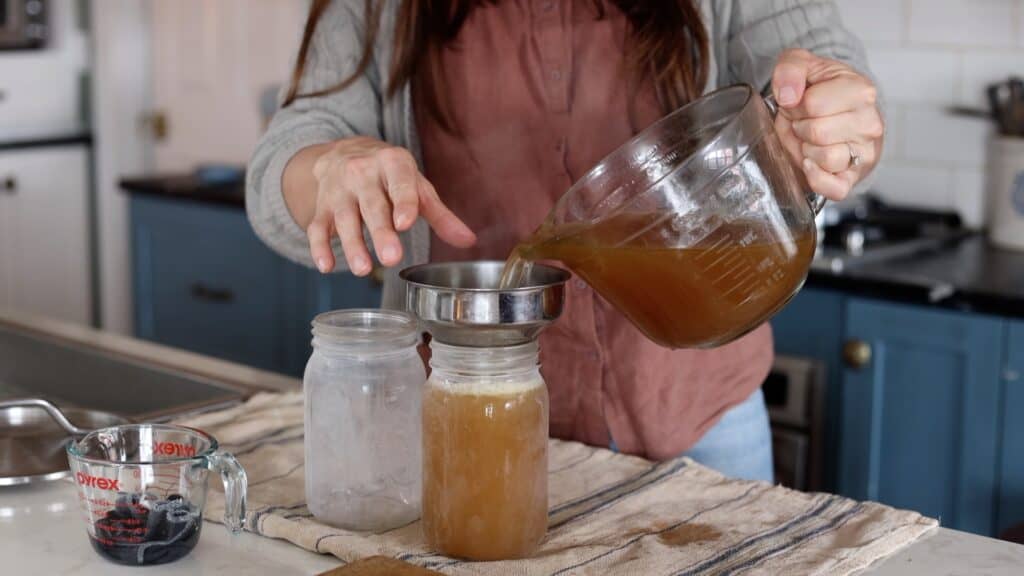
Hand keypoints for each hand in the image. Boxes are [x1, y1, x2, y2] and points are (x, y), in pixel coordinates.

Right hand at [307, 137, 475, 274]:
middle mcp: (363, 173)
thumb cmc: (390, 176)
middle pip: (372, 205)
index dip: (403, 202)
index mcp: (393, 163)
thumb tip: (468, 241)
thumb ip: (440, 215)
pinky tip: (326, 267)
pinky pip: (317, 226)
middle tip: (392, 258)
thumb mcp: (417, 186)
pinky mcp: (321, 206)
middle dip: (381, 232)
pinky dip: (319, 247)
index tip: (406, 223)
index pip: (400, 183)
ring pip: (344, 218)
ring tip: (363, 269)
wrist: (343, 152)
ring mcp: (339, 190)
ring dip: (352, 245)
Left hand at [771, 49, 884, 200]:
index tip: (802, 104)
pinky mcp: (854, 177)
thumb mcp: (801, 67)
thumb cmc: (818, 92)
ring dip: (808, 150)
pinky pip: (835, 188)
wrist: (830, 115)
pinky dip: (817, 179)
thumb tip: (788, 95)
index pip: (812, 103)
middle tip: (806, 122)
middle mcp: (869, 122)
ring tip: (812, 140)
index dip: (796, 105)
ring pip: (826, 158)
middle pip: (817, 131)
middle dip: (801, 127)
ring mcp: (865, 152)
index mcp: (860, 90)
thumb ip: (790, 68)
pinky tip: (811, 163)